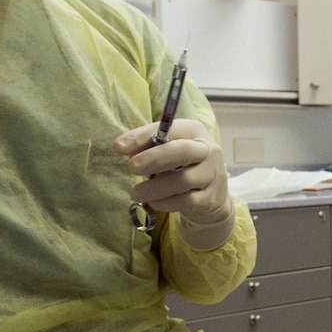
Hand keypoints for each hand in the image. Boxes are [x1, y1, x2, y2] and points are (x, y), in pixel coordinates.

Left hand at [114, 120, 234, 247]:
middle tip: (131, 168)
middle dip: (154, 159)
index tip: (119, 147)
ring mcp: (212, 174)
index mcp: (194, 131)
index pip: (169, 128)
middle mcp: (208, 149)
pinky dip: (167, 202)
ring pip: (183, 180)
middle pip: (183, 151)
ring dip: (155, 188)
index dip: (142, 136)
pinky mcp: (212, 198)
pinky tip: (154, 203)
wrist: (213, 194)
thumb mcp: (167, 150)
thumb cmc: (183, 166)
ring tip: (135, 193)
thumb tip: (121, 147)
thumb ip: (146, 145)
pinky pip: (188, 201)